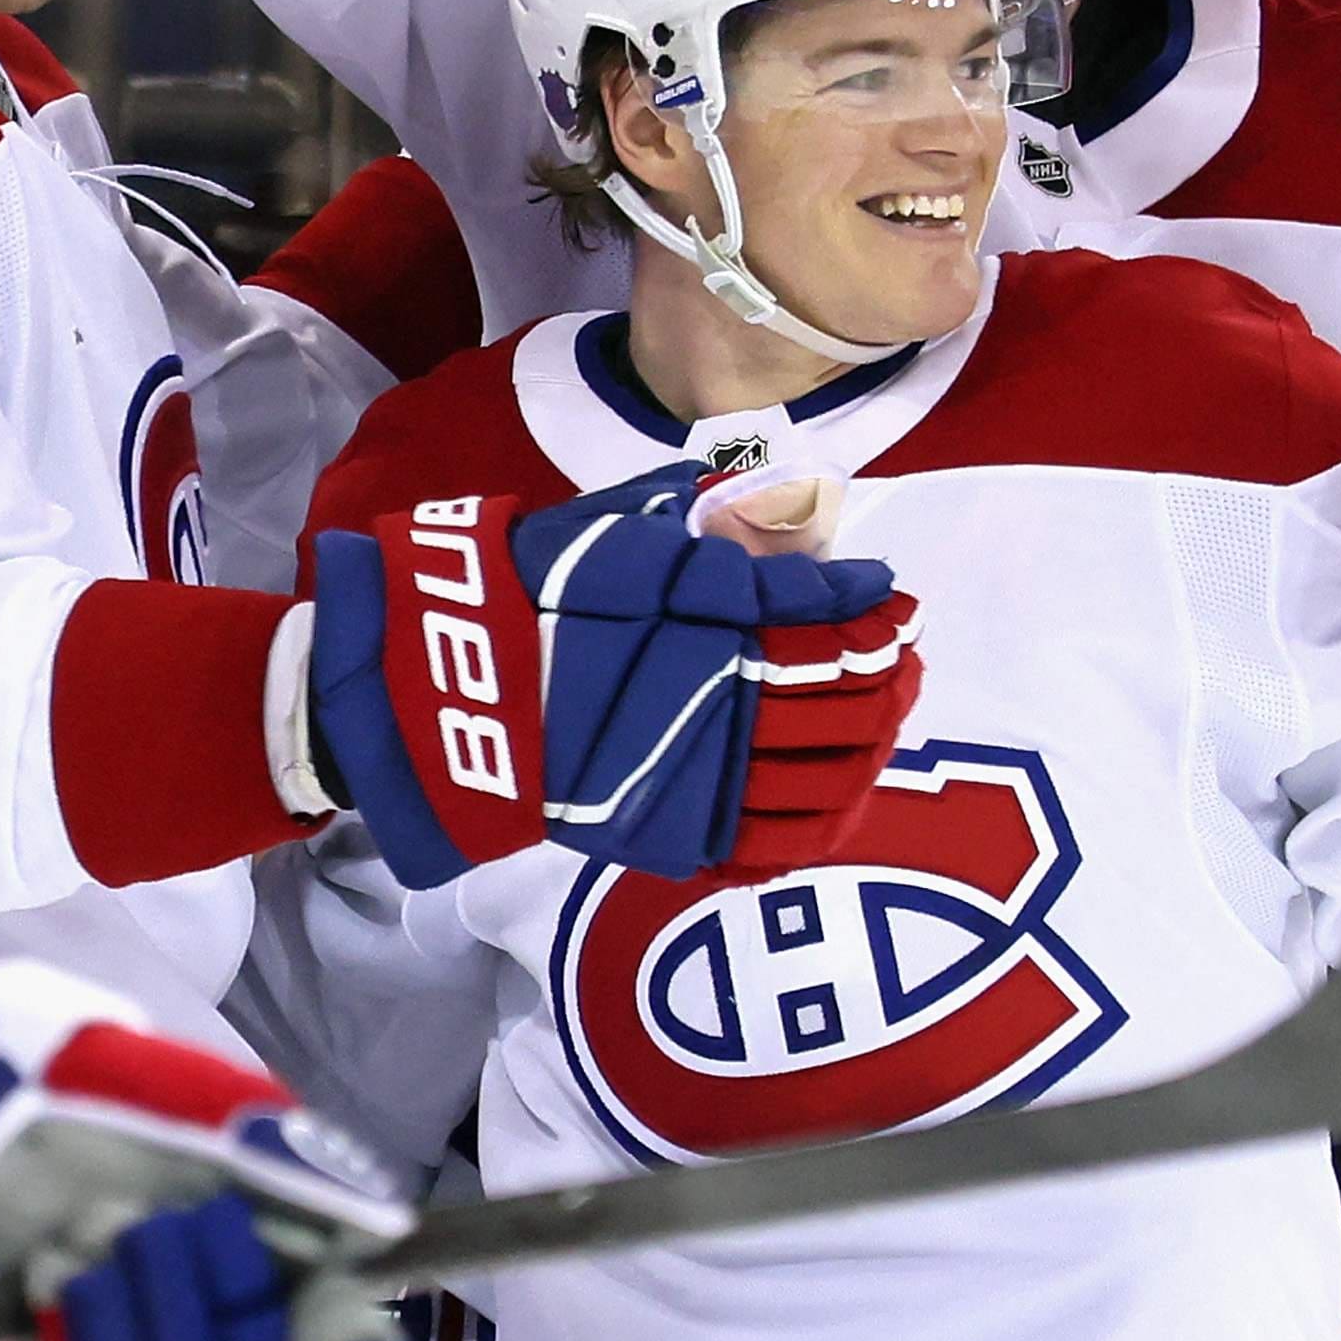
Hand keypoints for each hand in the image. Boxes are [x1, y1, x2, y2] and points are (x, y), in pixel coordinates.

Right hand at [305, 470, 921, 887]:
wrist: (439, 694)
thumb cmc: (524, 594)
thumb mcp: (613, 528)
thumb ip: (700, 521)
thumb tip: (779, 503)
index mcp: (709, 615)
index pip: (824, 610)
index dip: (871, 605)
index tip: (890, 595)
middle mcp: (723, 694)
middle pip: (848, 689)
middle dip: (887, 669)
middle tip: (901, 654)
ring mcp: (705, 772)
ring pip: (833, 766)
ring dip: (874, 738)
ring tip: (884, 716)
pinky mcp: (679, 833)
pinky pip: (783, 838)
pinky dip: (828, 815)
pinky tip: (843, 791)